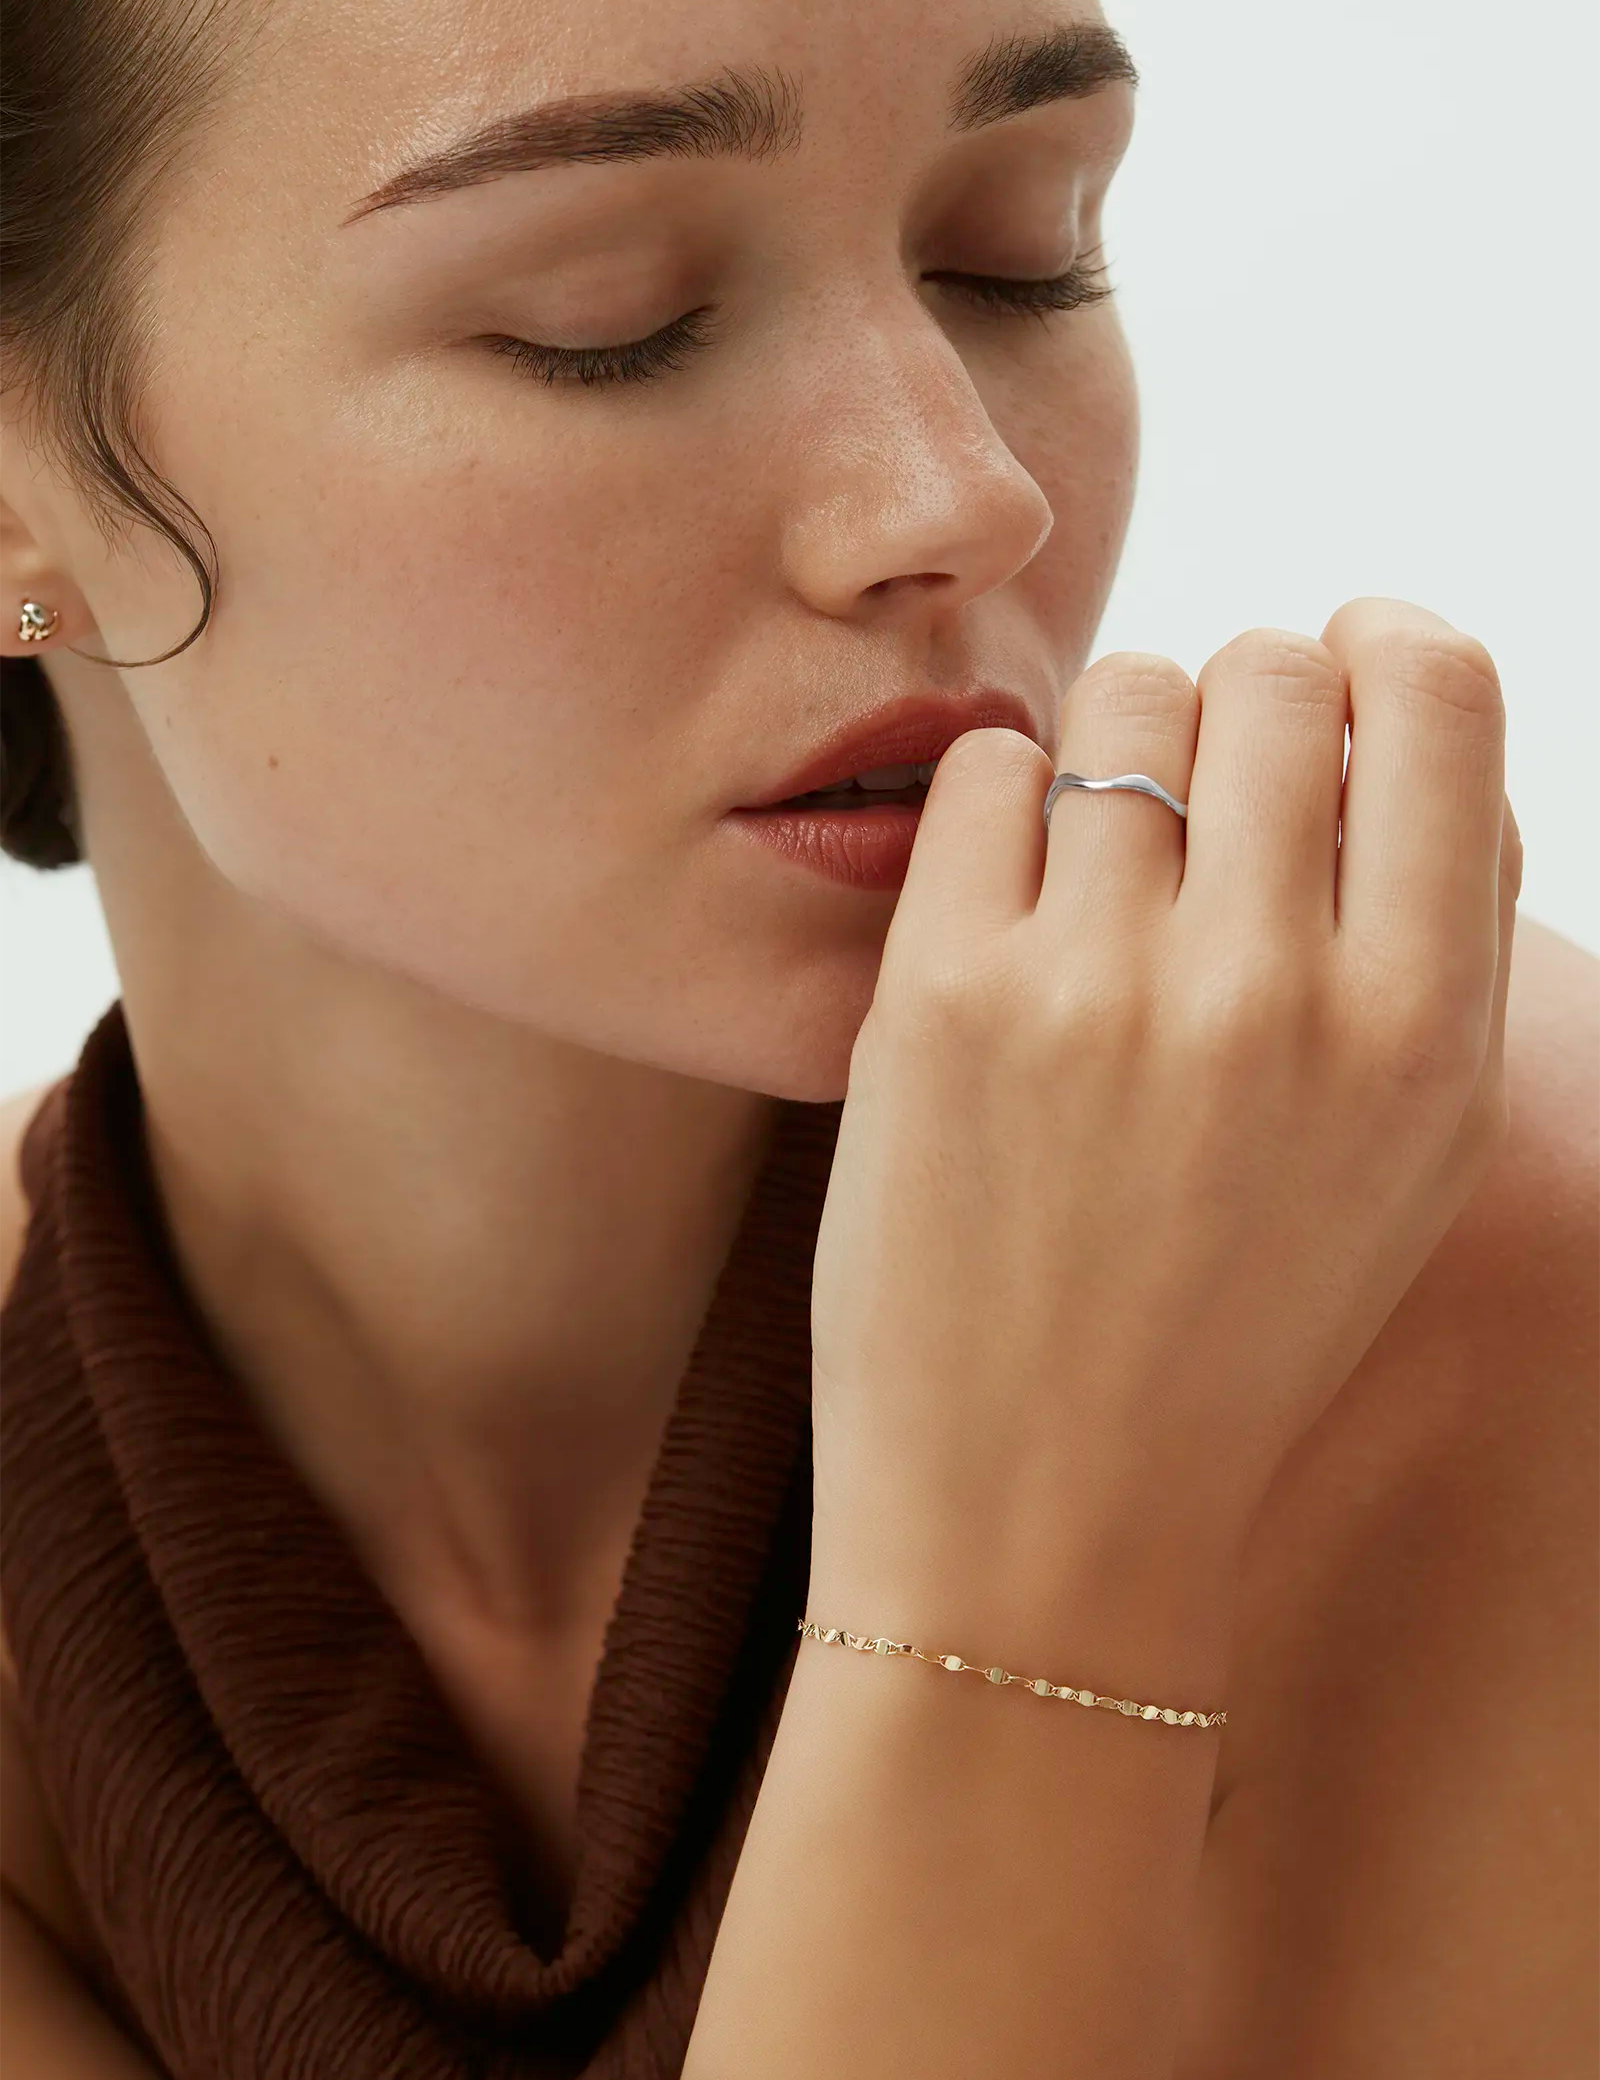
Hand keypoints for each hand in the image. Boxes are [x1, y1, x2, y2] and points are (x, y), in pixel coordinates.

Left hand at [809, 600, 1521, 1580]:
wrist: (1041, 1513)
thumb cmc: (1235, 1328)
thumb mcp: (1407, 1159)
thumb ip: (1439, 939)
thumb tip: (1409, 725)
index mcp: (1424, 1029)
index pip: (1443, 691)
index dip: (1386, 655)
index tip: (1342, 685)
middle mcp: (1273, 991)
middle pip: (1271, 670)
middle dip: (1243, 701)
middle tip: (1204, 793)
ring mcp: (1097, 989)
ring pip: (1124, 699)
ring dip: (1119, 742)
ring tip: (1103, 848)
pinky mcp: (941, 1000)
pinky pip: (987, 771)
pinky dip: (1006, 801)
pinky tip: (1011, 895)